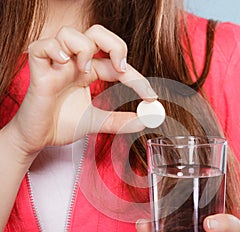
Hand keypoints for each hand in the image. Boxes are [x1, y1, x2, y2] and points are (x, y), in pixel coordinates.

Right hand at [8, 25, 156, 155]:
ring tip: (84, 71)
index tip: (150, 96)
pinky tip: (63, 64)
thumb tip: (145, 120)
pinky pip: (42, 47)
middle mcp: (74, 64)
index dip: (136, 78)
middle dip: (115, 46)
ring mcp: (56, 65)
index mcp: (88, 72)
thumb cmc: (62, 125)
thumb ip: (119, 121)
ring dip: (84, 48)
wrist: (38, 139)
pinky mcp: (38, 71)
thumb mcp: (97, 123)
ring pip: (69, 33)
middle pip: (96, 33)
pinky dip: (54, 50)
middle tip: (121, 70)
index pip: (116, 64)